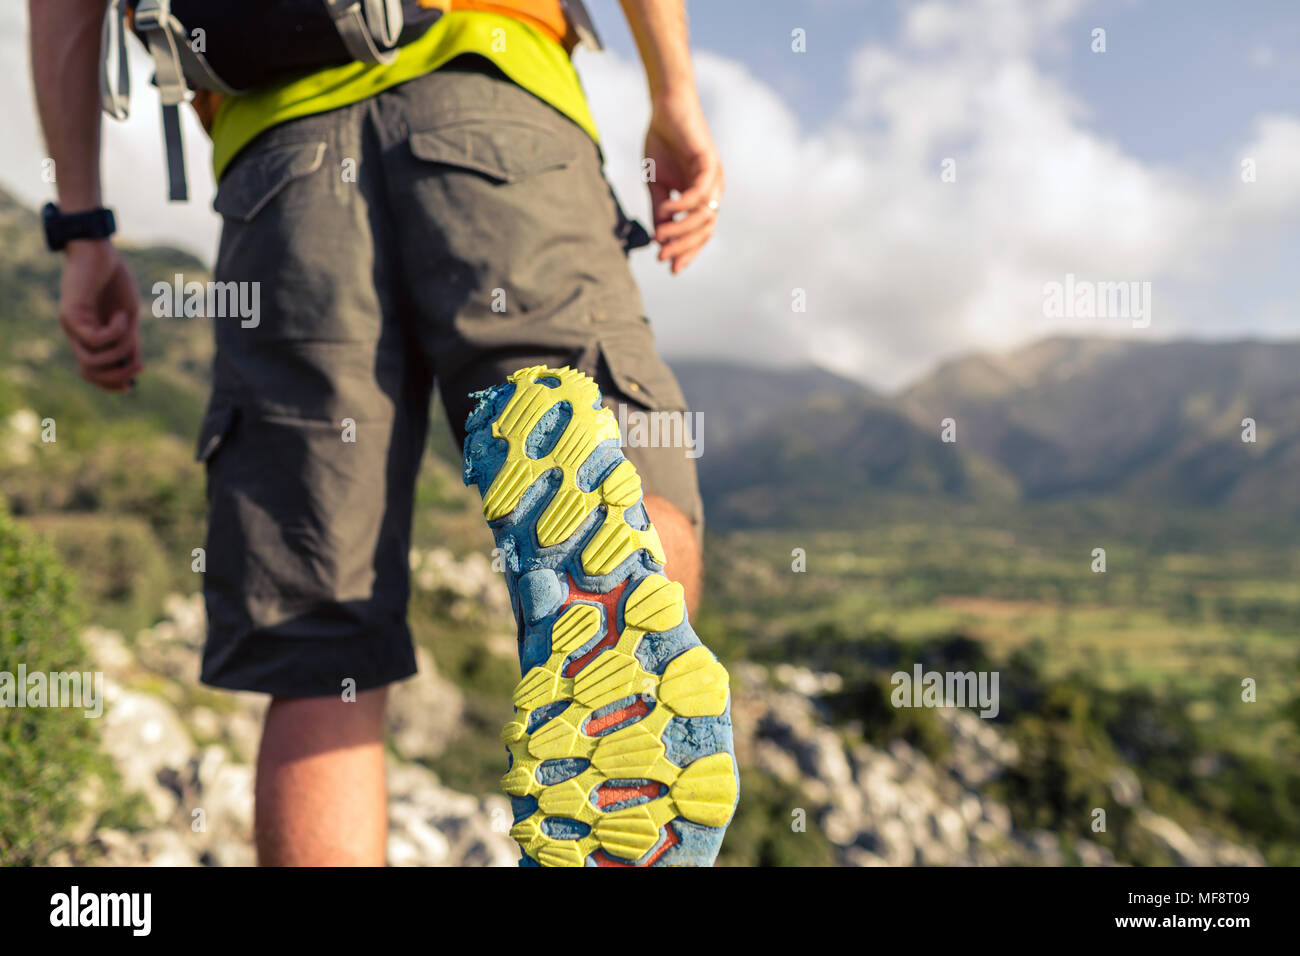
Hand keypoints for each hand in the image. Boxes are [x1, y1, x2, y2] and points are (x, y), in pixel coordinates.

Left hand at [58, 239, 142, 391]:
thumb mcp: (127, 316)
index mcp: (88, 336)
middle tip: (139, 365)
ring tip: (131, 329)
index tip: (132, 384)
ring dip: (119, 352)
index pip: (91, 372)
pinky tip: (123, 315)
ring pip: (92, 360)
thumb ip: (128, 340)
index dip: (110, 383)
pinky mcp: (71, 314)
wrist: (97, 249)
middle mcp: (75, 334)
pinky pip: (97, 339)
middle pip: (89, 372)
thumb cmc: (113, 279)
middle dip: (118, 375)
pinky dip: (116, 332)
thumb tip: (136, 368)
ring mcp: (71, 325)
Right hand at [643, 92, 723, 273]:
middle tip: (663, 257)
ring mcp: (714, 177)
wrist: (665, 108)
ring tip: (661, 237)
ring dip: (682, 230)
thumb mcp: (657, 184)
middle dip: (684, 247)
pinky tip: (666, 210)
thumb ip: (660, 210)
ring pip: (704, 215)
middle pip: (705, 230)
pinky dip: (683, 205)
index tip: (670, 268)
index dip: (687, 251)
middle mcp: (713, 190)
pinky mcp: (709, 162)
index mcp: (702, 197)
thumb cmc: (662, 143)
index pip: (701, 233)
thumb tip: (659, 238)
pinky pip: (700, 193)